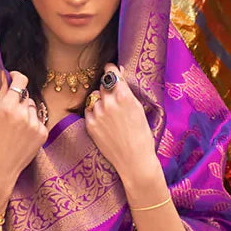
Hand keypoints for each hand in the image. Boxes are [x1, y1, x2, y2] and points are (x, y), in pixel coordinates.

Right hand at [0, 72, 47, 202]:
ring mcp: (35, 124)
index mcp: (8, 107)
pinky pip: (38, 121)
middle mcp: (23, 114)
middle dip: (19, 101)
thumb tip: (6, 76)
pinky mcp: (43, 134)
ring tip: (16, 129)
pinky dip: (32, 125)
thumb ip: (1, 94)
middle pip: (26, 96)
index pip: (20, 81)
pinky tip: (22, 136)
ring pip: (32, 108)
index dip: (17, 77)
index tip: (14, 79)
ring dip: (26, 113)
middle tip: (10, 115)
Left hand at [83, 66, 157, 189]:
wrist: (134, 160)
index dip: (111, 70)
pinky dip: (94, 112)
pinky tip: (104, 122)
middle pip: (102, 84)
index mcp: (123, 95)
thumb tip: (118, 72)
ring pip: (94, 97)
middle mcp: (108, 102)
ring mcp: (97, 114)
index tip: (110, 70)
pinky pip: (89, 110)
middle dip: (107, 88)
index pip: (111, 72)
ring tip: (110, 114)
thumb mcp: (138, 108)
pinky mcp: (90, 125)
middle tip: (115, 99)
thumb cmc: (141, 135)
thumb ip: (126, 89)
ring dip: (100, 101)